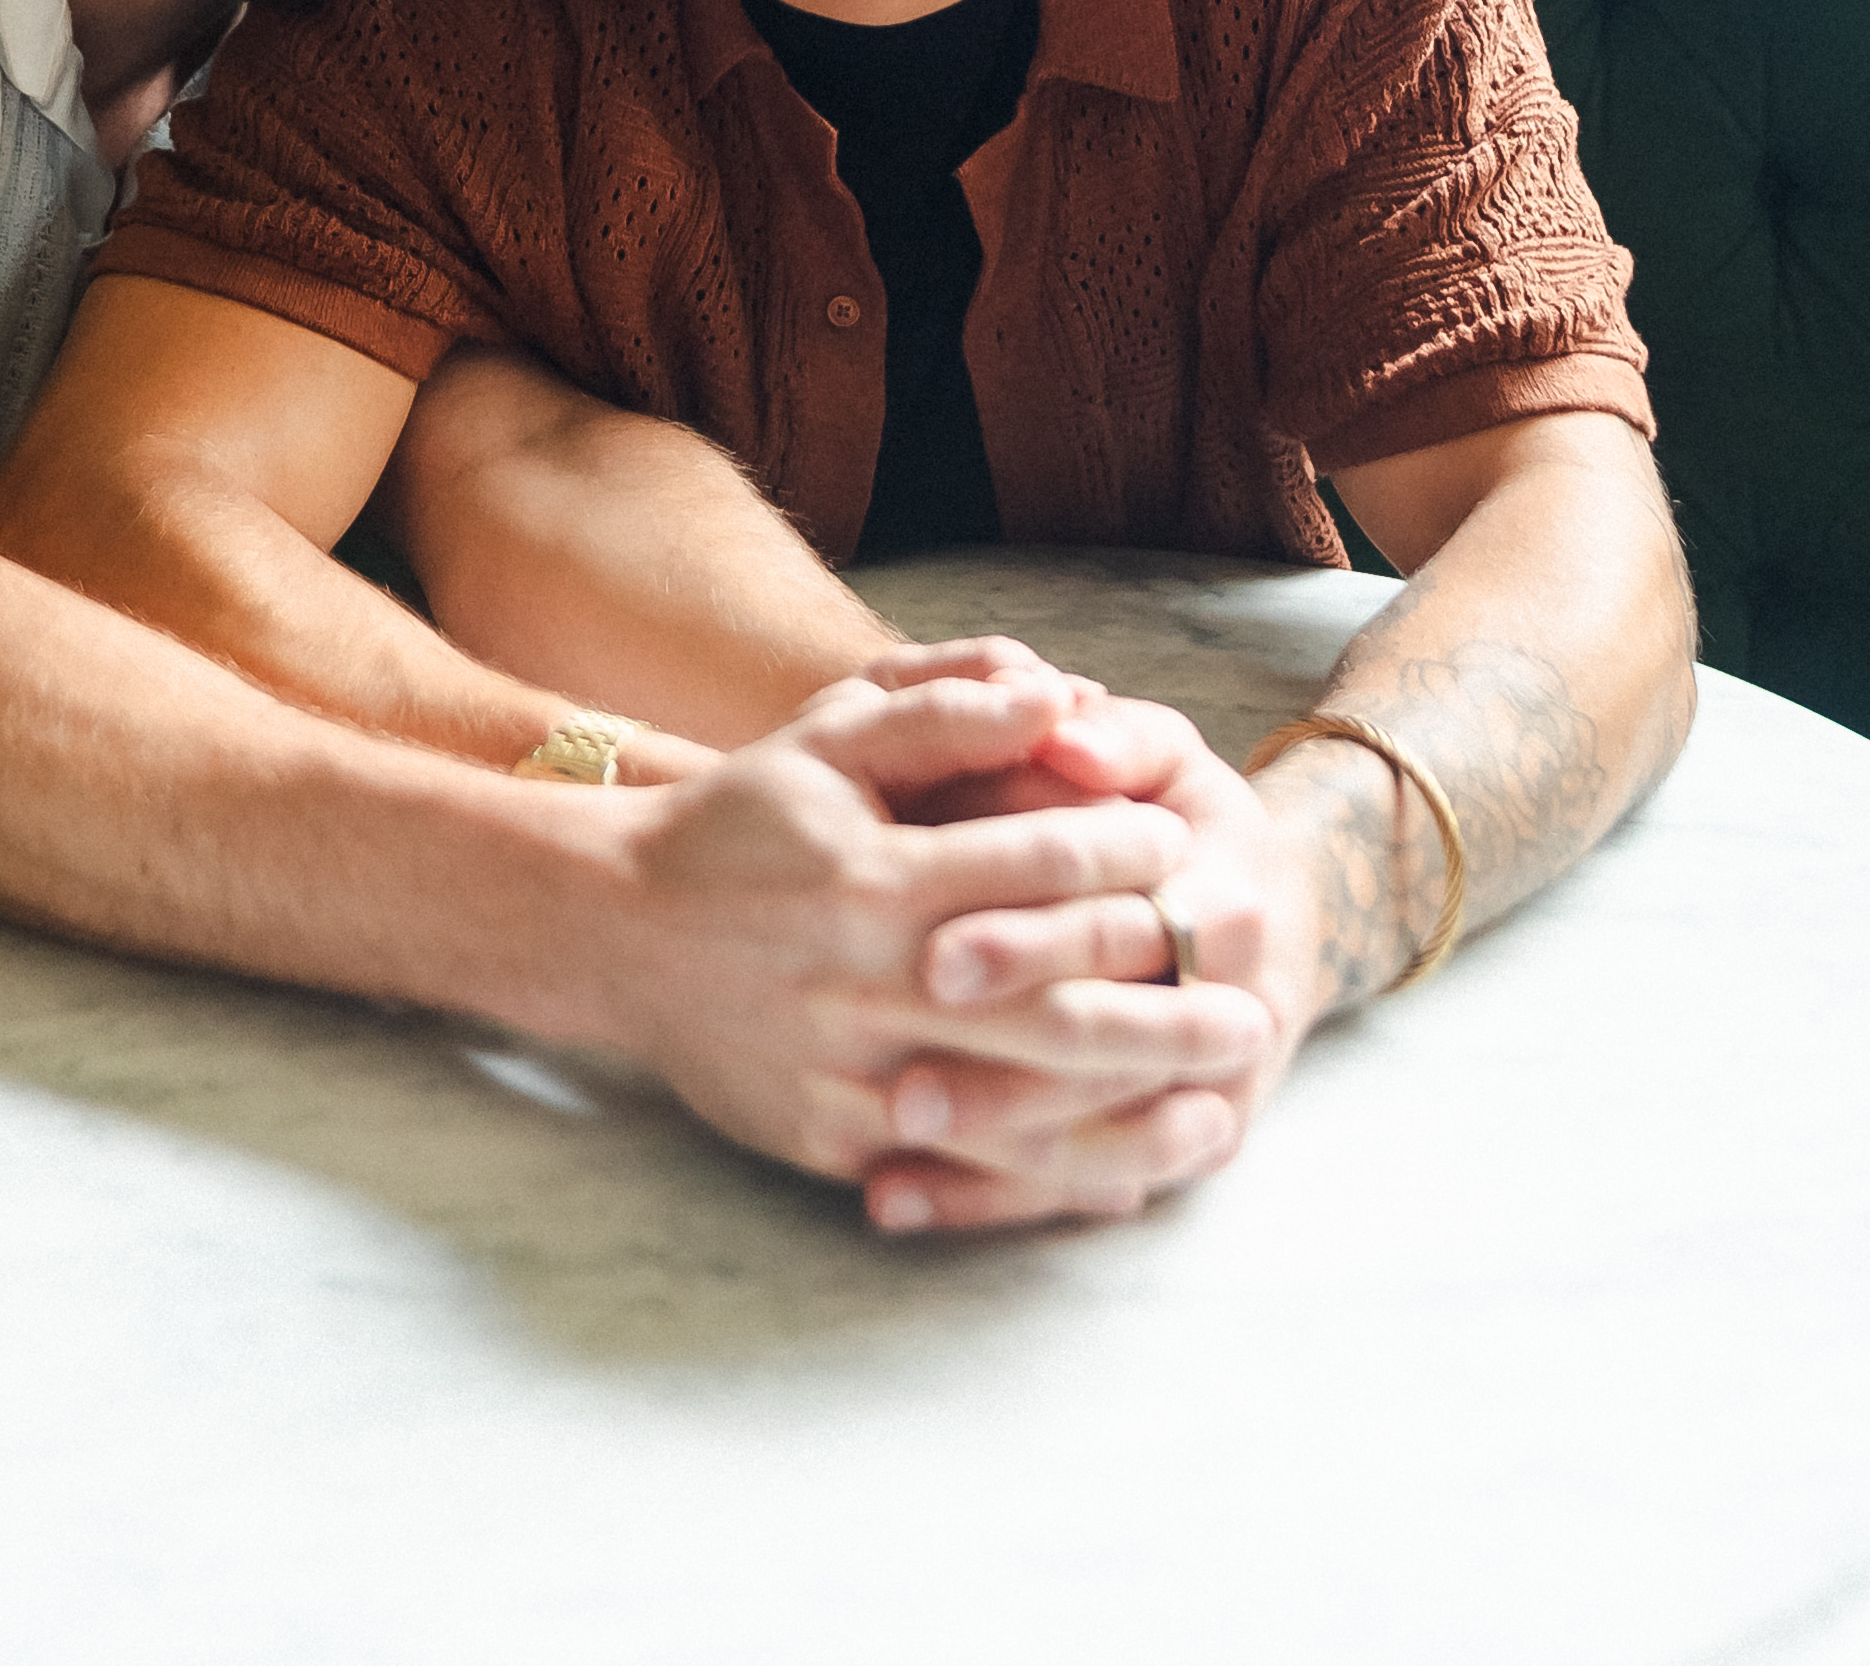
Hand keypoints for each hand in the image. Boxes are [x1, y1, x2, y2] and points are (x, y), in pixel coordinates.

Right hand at [582, 670, 1275, 1238]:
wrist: (614, 933)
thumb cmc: (741, 826)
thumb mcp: (826, 741)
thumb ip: (942, 714)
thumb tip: (1058, 694)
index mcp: (870, 874)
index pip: (1033, 866)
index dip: (1124, 855)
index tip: (1185, 848)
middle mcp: (862, 981)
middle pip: (1050, 1006)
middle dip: (1167, 1011)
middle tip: (1255, 1009)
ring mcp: (845, 1072)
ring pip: (1019, 1108)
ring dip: (1134, 1112)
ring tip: (1221, 1101)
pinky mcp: (832, 1138)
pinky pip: (962, 1168)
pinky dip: (1052, 1174)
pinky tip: (1127, 1170)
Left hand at [880, 693, 1336, 1228]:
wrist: (1281, 913)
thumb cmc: (1185, 817)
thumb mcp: (1167, 756)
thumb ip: (1111, 736)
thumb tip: (1059, 723)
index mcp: (1222, 902)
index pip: (1122, 932)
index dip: (1030, 943)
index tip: (931, 953)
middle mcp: (1233, 1008)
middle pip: (1110, 1054)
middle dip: (1003, 1075)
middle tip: (894, 1082)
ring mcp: (1213, 1088)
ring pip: (1098, 1141)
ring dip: (989, 1155)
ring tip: (883, 1139)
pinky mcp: (1181, 1140)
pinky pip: (1084, 1188)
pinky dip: (985, 1202)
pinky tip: (891, 1199)